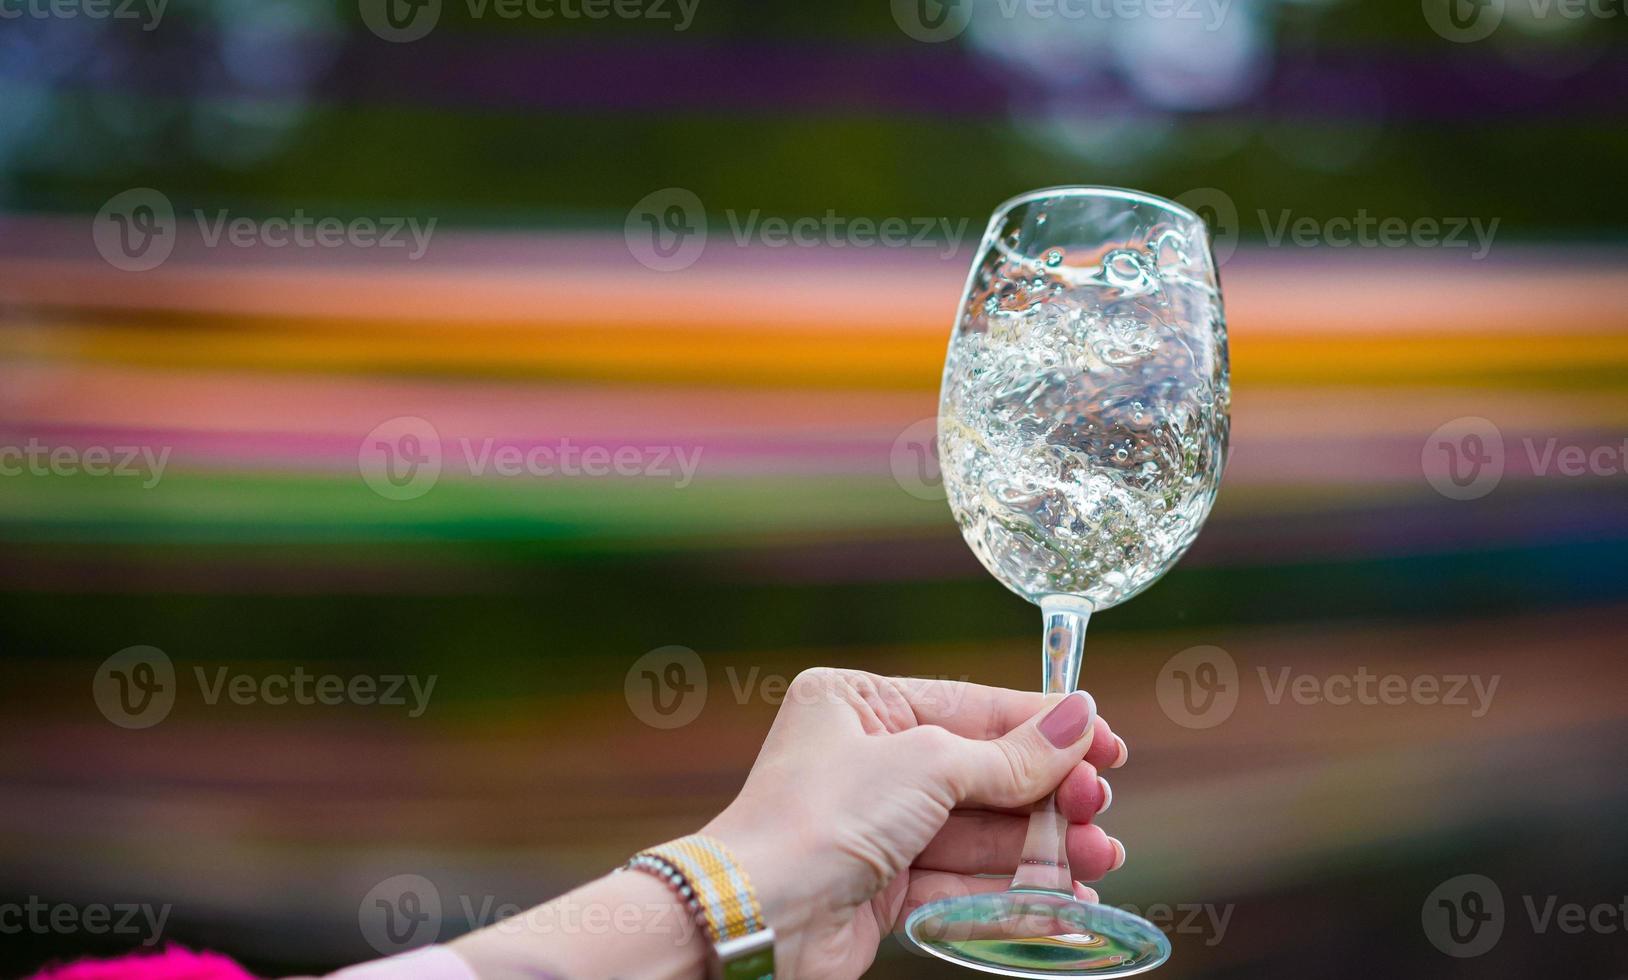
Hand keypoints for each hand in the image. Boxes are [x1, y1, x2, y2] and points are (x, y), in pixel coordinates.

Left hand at [704, 667, 1127, 979]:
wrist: (760, 917)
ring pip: (978, 833)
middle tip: (1098, 809)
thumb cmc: (823, 817)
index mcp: (860, 704)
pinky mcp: (882, 888)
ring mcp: (875, 826)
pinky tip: (1063, 901)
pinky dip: (1012, 892)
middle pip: (982, 773)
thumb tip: (1078, 719)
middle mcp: (866, 760)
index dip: (1044, 725)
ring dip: (1041, 848)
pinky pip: (960, 882)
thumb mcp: (928, 765)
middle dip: (1047, 795)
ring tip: (1098, 860)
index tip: (1106, 743)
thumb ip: (1009, 753)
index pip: (972, 706)